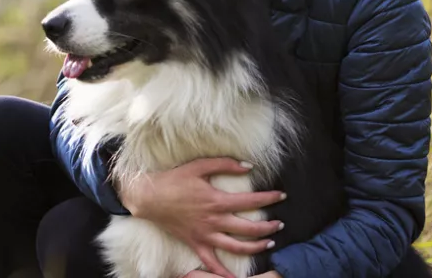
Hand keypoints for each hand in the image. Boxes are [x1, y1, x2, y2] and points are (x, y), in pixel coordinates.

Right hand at [118, 157, 285, 277]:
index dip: (269, 199)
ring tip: (268, 243)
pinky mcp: (195, 243)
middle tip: (280, 224)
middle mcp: (214, 221)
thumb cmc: (174, 179)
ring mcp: (205, 235)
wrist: (149, 197)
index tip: (282, 196)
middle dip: (268, 227)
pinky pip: (211, 263)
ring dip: (255, 247)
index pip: (250, 201)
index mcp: (217, 201)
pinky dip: (222, 273)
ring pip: (236, 247)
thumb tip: (248, 166)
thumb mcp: (199, 165)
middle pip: (249, 228)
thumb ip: (225, 164)